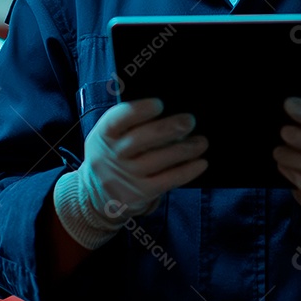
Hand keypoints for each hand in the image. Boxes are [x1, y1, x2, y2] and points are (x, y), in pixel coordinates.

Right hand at [53, 98, 206, 247]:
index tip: (159, 104)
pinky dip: (187, 171)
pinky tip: (201, 162)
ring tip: (202, 142)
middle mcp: (112, 155)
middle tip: (190, 121)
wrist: (98, 195)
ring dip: (185, 149)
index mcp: (104, 134)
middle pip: (140, 139)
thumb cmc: (115, 154)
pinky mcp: (140, 194)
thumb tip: (173, 114)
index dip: (138, 111)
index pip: (117, 119)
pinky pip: (168, 180)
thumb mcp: (111, 137)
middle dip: (168, 129)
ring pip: (158, 160)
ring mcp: (126, 176)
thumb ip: (132, 124)